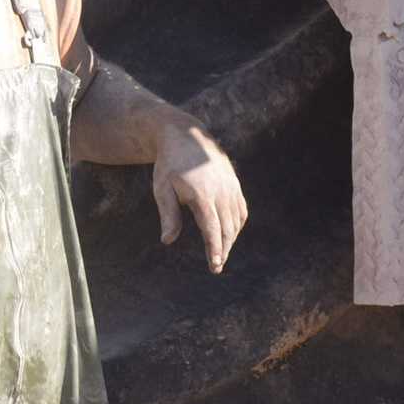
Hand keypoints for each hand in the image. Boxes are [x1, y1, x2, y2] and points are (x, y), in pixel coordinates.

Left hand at [153, 123, 247, 272]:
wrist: (187, 136)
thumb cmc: (170, 164)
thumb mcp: (162, 189)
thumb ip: (168, 215)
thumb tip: (168, 240)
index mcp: (203, 194)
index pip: (212, 228)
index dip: (214, 249)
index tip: (215, 265)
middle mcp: (222, 191)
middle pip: (227, 228)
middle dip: (223, 249)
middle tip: (216, 267)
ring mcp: (231, 186)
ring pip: (236, 220)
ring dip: (230, 239)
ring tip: (220, 255)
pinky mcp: (234, 184)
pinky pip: (241, 209)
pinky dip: (237, 224)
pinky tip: (229, 234)